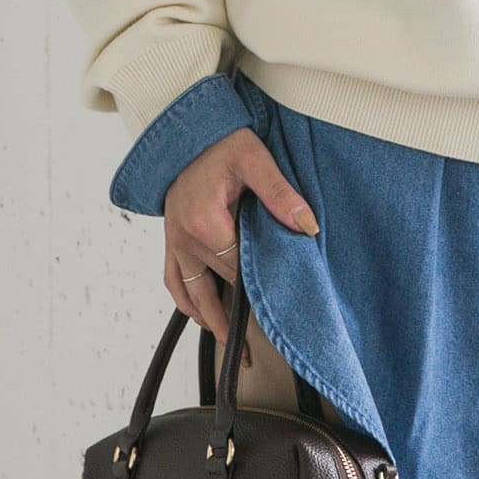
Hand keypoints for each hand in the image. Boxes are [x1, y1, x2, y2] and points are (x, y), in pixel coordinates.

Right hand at [164, 127, 320, 359]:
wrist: (184, 129)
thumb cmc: (220, 141)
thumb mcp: (254, 159)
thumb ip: (280, 194)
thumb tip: (307, 226)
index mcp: (207, 222)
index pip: (240, 269)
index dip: (262, 290)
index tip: (283, 312)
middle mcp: (186, 239)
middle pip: (221, 287)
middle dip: (243, 315)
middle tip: (270, 343)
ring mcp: (175, 243)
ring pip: (192, 296)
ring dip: (214, 324)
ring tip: (238, 350)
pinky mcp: (170, 241)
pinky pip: (174, 282)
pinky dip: (189, 304)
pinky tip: (204, 318)